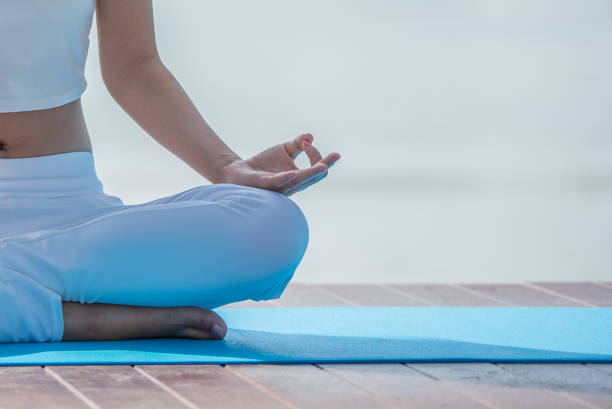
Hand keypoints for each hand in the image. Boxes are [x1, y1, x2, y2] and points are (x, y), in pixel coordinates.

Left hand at [218, 133, 340, 195]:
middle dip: (325, 165)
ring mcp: (280, 186)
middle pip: (315, 177)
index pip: (318, 167)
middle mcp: (293, 184)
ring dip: (311, 174)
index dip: (316, 153)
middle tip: (336, 155)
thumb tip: (311, 136)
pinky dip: (286, 178)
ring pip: (299, 182)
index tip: (306, 142)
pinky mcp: (265, 184)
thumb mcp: (284, 150)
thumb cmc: (264, 164)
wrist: (239, 171)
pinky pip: (278, 183)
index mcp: (300, 177)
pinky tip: (293, 172)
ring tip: (322, 167)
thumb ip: (298, 143)